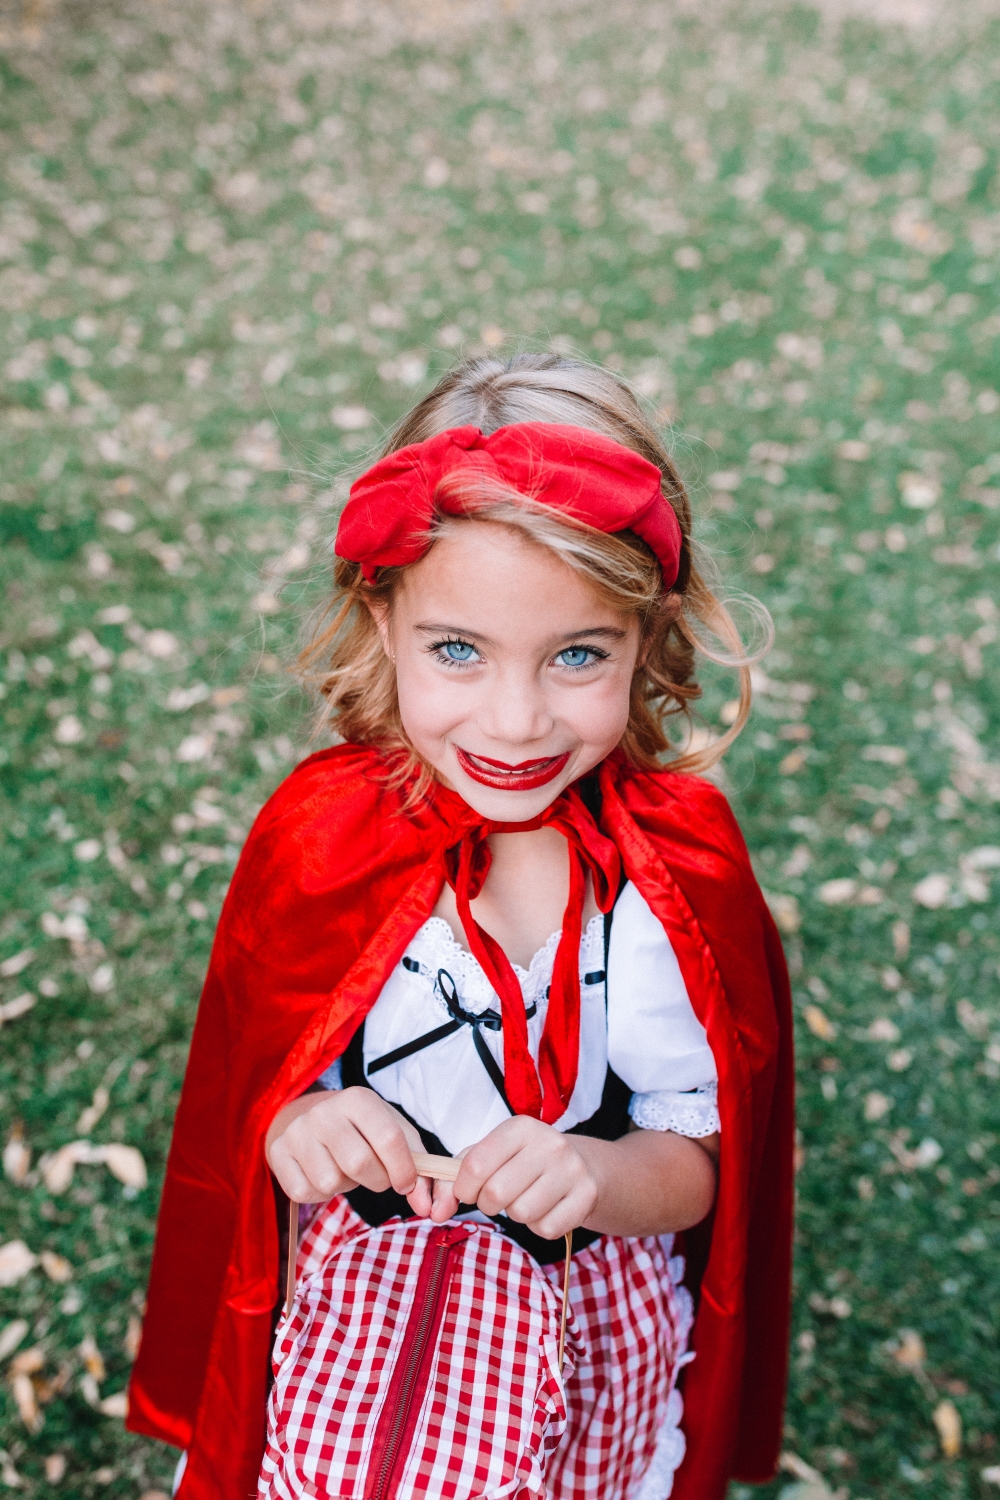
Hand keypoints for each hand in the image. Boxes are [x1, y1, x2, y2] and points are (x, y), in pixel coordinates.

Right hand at [266, 1087, 433, 1214]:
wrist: (315, 1118)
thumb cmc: (364, 1130)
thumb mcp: (395, 1135)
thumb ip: (420, 1171)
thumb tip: (427, 1207)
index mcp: (358, 1099)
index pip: (389, 1139)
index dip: (404, 1170)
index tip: (407, 1183)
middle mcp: (323, 1111)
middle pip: (358, 1163)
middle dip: (376, 1180)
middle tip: (376, 1175)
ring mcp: (297, 1131)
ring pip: (330, 1182)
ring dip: (346, 1186)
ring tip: (345, 1169)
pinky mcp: (279, 1153)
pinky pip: (305, 1192)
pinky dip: (320, 1194)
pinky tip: (323, 1173)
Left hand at [433, 1117, 599, 1238]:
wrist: (582, 1165)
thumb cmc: (524, 1161)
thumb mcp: (491, 1155)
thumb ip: (455, 1178)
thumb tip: (435, 1212)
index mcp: (520, 1127)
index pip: (475, 1165)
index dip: (463, 1188)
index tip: (468, 1191)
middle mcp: (549, 1143)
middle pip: (496, 1193)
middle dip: (489, 1203)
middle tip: (498, 1196)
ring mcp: (572, 1169)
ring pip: (521, 1213)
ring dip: (516, 1214)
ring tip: (526, 1198)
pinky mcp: (586, 1196)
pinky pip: (546, 1229)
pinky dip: (539, 1226)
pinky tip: (546, 1207)